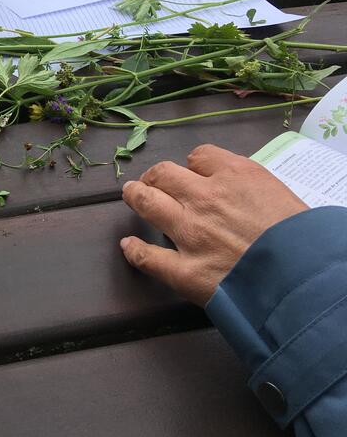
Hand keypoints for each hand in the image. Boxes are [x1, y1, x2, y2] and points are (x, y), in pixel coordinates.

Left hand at [119, 144, 306, 305]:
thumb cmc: (306, 238)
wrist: (308, 279)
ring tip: (131, 193)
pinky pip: (148, 257)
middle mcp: (206, 198)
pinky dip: (134, 250)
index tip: (193, 173)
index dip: (194, 165)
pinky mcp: (185, 270)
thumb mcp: (285, 196)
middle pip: (164, 174)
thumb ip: (254, 189)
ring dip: (136, 196)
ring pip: (148, 203)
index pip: (200, 157)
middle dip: (155, 176)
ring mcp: (191, 233)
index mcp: (236, 176)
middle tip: (150, 181)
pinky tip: (129, 246)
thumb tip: (240, 192)